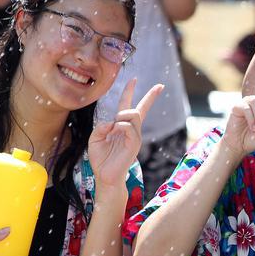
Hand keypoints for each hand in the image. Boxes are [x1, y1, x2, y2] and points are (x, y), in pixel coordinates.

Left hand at [89, 79, 162, 195]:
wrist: (105, 176)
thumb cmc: (101, 158)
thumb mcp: (95, 138)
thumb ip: (101, 127)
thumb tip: (113, 121)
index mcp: (121, 126)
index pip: (128, 106)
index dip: (130, 92)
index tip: (134, 79)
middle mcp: (131, 129)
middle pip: (140, 108)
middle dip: (148, 95)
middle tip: (159, 86)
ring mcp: (135, 135)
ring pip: (132, 114)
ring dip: (121, 116)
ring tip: (114, 127)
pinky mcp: (135, 143)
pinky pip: (128, 127)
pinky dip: (119, 126)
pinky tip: (115, 132)